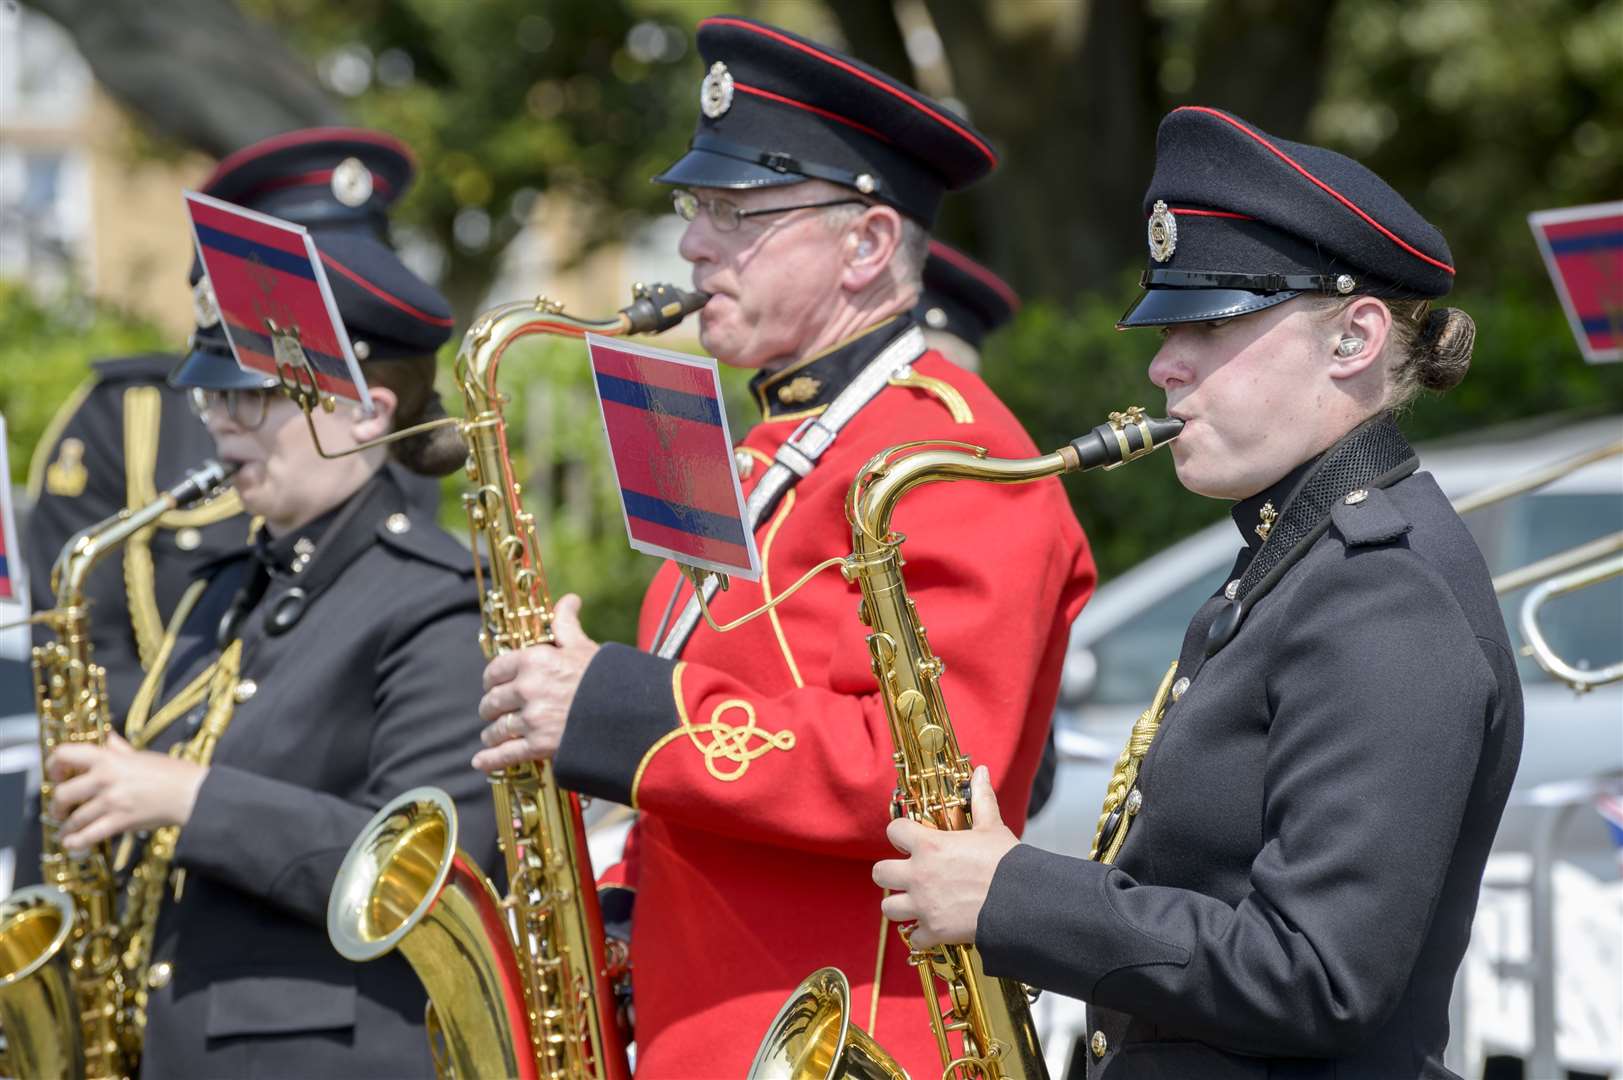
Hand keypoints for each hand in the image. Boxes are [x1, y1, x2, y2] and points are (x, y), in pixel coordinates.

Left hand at [46, 734, 206, 850]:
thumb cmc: (171, 772)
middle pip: (63, 794)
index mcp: (108, 758)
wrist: (191, 793)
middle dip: (57, 806)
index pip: (65, 755)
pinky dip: (76, 841)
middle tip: (60, 810)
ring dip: (67, 827)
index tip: (55, 775)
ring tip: (66, 829)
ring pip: (75, 818)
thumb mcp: (142, 754)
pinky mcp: (120, 821)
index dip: (53, 765)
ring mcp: (111, 802)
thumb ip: (119, 747)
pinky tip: (72, 843)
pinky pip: (89, 835)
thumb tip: (108, 737)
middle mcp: (105, 779)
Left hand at [474, 594, 599, 772]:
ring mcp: (532, 719)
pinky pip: (506, 753)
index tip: (493, 684)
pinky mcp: (540, 745)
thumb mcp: (582, 645)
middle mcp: (527, 688)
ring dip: (492, 733)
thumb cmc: (604, 675)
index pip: (496, 670)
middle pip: (492, 701)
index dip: (492, 679)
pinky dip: (490, 760)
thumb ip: (566, 623)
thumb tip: (569, 599)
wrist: (628, 710)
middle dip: (490, 708)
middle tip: (492, 711)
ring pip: (498, 728)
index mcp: (533, 661)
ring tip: (491, 736)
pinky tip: (480, 762)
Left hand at [871, 766, 1018, 948]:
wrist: (1020, 902)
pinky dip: (920, 934)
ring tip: (914, 902)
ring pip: (888, 907)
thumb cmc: (1006, 863)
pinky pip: (912, 936)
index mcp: (929, 846)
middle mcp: (919, 875)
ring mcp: (923, 905)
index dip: (900, 833)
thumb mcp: (992, 827)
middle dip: (890, 873)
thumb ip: (981, 799)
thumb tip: (982, 772)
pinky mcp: (934, 931)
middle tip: (906, 874)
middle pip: (879, 872)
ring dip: (899, 905)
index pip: (893, 831)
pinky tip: (932, 927)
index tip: (909, 838)